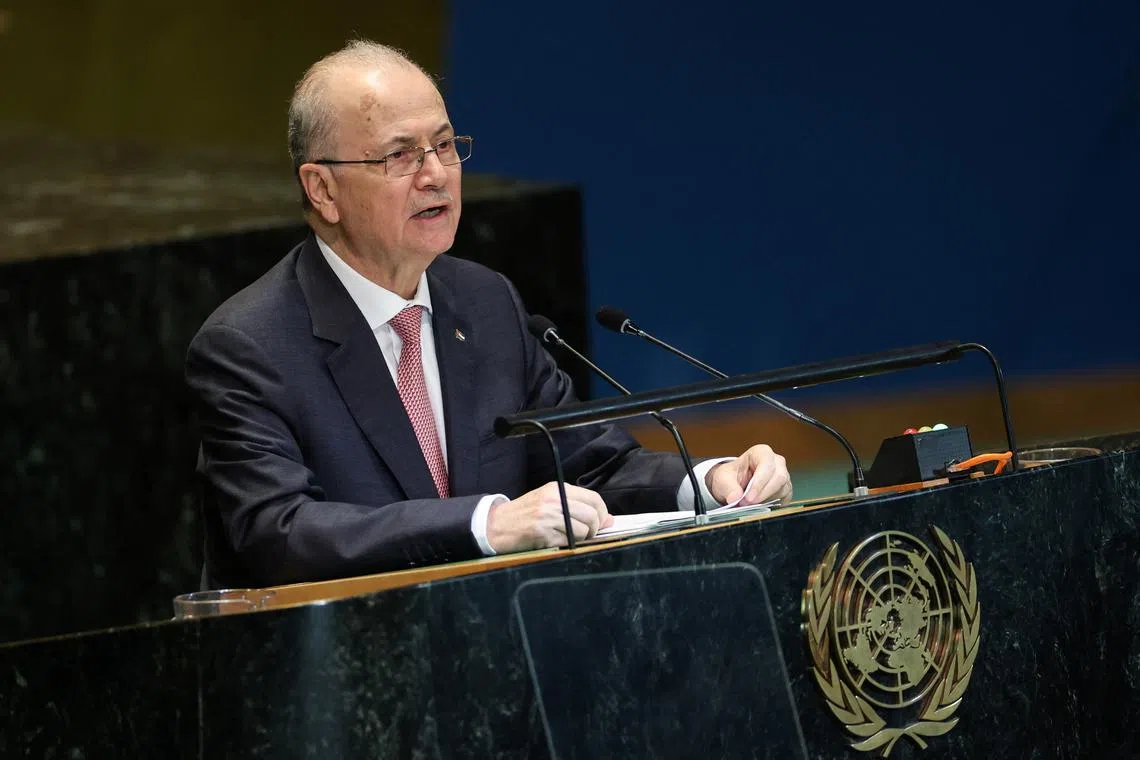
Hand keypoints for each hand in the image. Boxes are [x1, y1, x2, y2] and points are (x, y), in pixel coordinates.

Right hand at [486, 482, 612, 552]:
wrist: (497, 525)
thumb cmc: (525, 514)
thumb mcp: (549, 502)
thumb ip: (577, 507)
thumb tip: (609, 519)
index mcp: (557, 489)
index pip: (593, 498)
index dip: (602, 513)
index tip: (601, 522)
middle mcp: (554, 499)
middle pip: (592, 515)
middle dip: (595, 529)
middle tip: (587, 535)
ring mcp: (548, 516)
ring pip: (583, 530)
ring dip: (581, 539)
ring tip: (569, 538)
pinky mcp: (543, 532)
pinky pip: (568, 541)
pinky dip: (566, 544)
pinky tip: (555, 541)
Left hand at [705, 444, 792, 505]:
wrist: (734, 485)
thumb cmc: (730, 477)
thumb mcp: (722, 479)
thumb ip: (728, 487)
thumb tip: (735, 498)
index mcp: (761, 452)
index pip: (766, 465)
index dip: (759, 483)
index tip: (748, 498)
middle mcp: (776, 462)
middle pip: (779, 477)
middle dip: (763, 494)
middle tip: (748, 504)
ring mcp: (783, 475)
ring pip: (783, 489)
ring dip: (766, 500)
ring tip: (750, 505)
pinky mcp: (786, 489)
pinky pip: (785, 499)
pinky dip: (773, 505)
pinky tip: (760, 505)